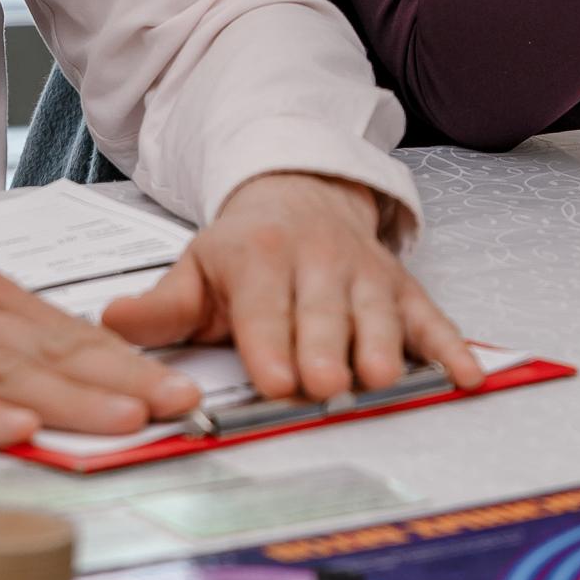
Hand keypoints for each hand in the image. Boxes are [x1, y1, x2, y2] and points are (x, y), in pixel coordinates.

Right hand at [0, 245, 201, 447]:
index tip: (178, 385)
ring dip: (69, 399)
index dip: (125, 361)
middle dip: (122, 380)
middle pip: (49, 351)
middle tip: (181, 403)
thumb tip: (61, 372)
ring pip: (2, 373)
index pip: (64, 331)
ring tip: (127, 419)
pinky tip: (17, 426)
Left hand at [101, 173, 480, 403]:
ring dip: (382, 345)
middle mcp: (319, 261)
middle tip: (327, 384)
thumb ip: (160, 307)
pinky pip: (431, 318)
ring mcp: (366, 275)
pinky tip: (467, 376)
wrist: (303, 194)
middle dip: (326, 347)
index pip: (265, 305)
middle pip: (324, 311)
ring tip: (382, 379)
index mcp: (261, 257)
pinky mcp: (403, 289)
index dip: (270, 342)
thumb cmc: (245, 251)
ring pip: (377, 312)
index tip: (275, 378)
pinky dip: (452, 347)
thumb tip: (111, 323)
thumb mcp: (195, 269)